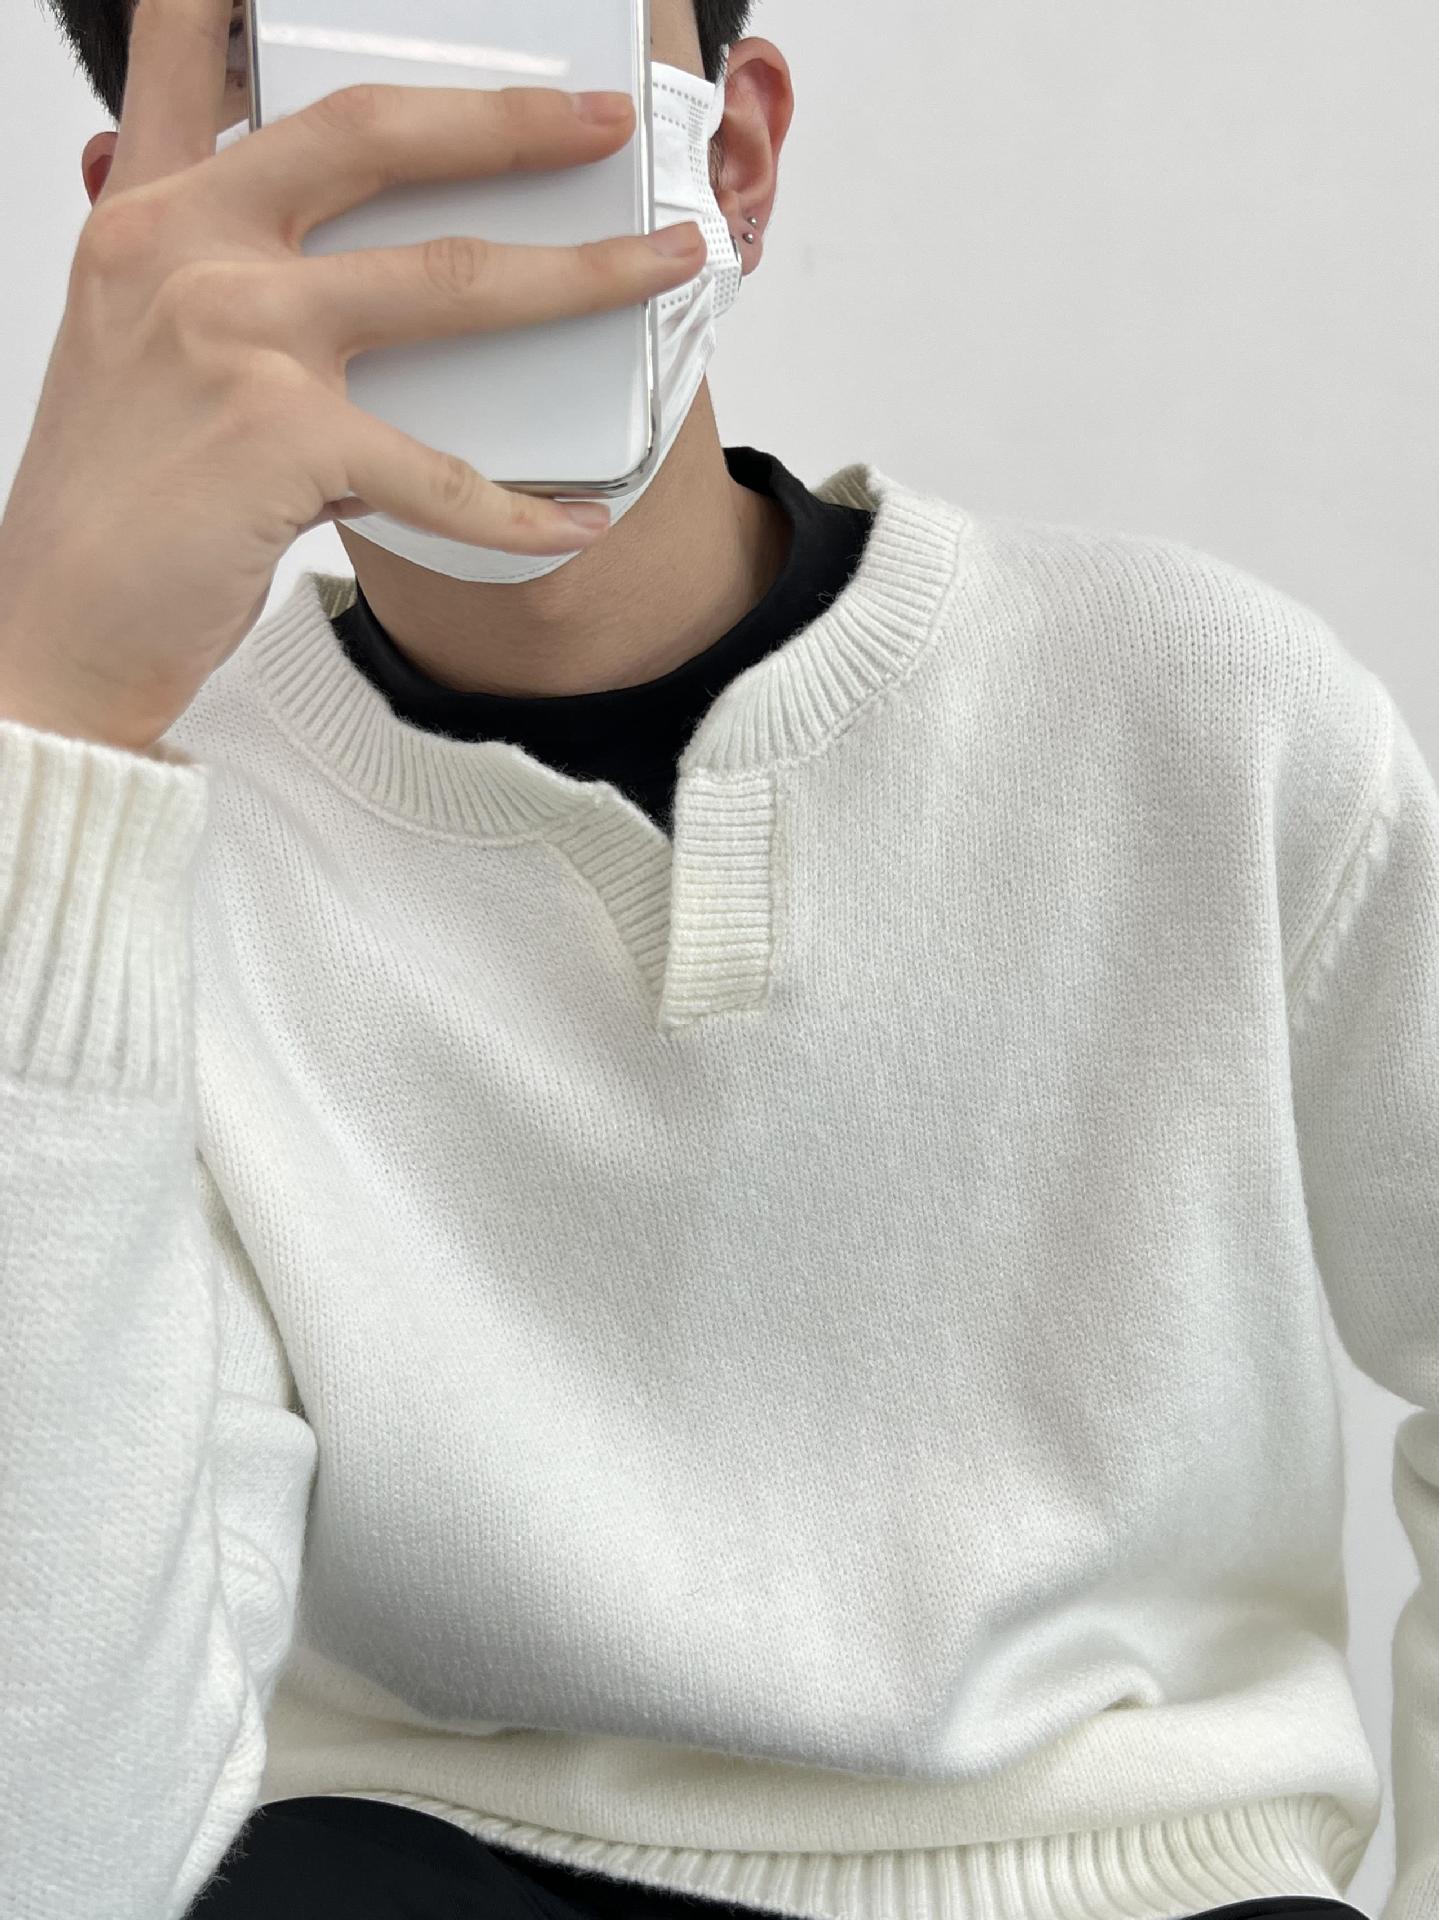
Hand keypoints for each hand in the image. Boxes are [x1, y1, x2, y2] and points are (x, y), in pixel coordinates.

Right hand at [0, 0, 702, 752]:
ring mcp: (235, 337)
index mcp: (147, 216)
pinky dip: (519, 510)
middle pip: (372, 136)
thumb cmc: (116, 500)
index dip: (242, 1)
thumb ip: (215, 284)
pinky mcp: (280, 440)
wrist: (63, 627)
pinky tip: (578, 520)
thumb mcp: (135, 350)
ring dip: (578, 273)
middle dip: (506, 121)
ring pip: (447, 280)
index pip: (194, 62)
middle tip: (598, 123)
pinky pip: (437, 473)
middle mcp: (185, 251)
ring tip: (660, 267)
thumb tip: (336, 281)